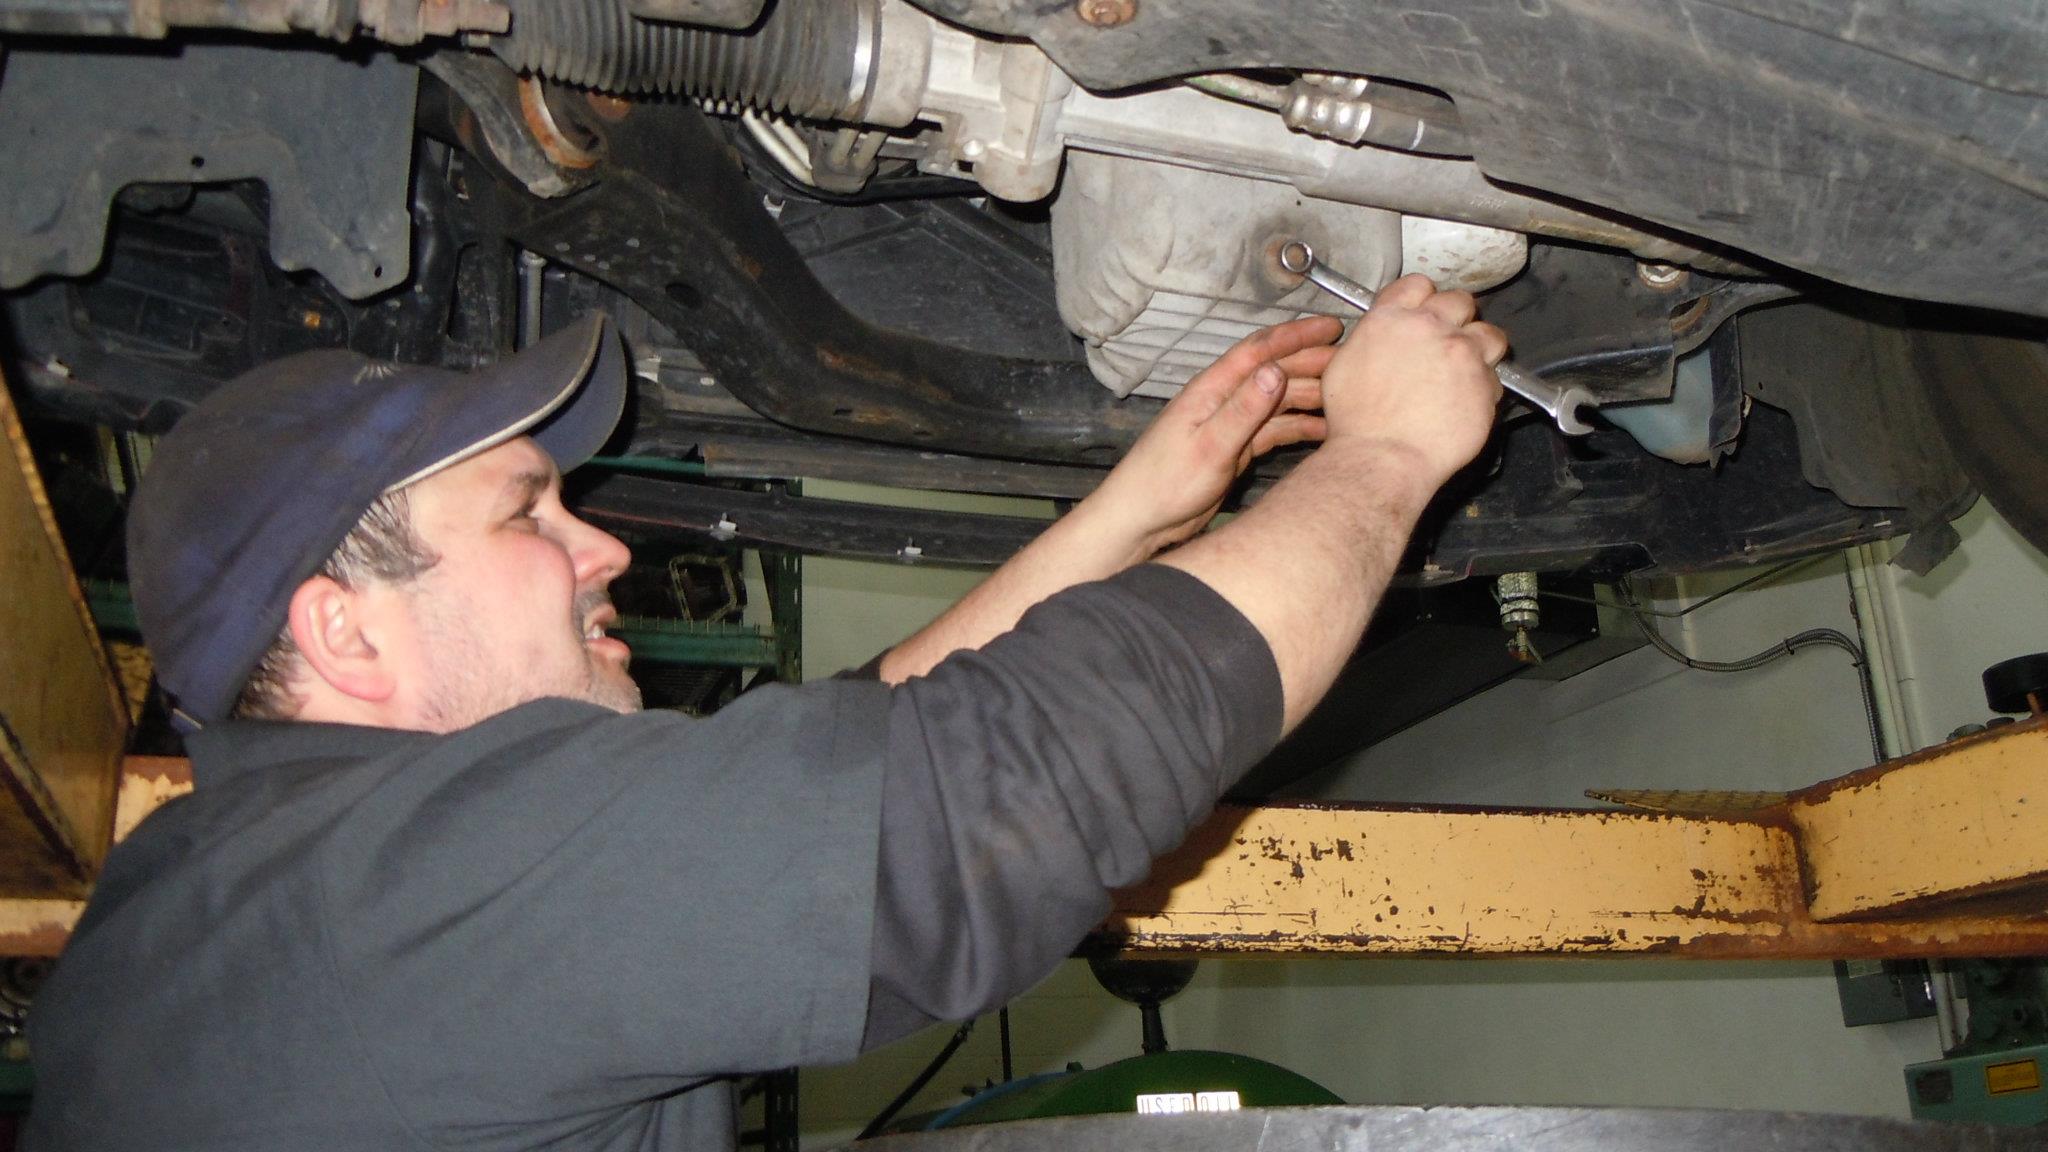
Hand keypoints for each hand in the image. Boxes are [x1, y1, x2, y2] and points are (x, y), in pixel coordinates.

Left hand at [1079, 315, 1342, 555]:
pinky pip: (1273, 431)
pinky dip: (1298, 427)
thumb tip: (1275, 371)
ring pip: (1277, 402)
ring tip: (1345, 395)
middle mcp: (1221, 401)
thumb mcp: (1208, 447)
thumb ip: (1243, 410)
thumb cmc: (1163, 484)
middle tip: (1351, 360)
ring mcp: (1228, 425)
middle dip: (1311, 362)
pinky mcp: (1234, 449)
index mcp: (1211, 391)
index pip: (1259, 351)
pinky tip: (1323, 430)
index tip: (1332, 327)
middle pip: (1273, 373)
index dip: (1296, 336)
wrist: (1140, 521)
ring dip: (1309, 396)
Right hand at [1319, 274, 1507, 485]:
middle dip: (1457, 319)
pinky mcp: (1484, 383)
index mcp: (1391, 319)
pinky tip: (1464, 403)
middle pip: (1460, 301)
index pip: (1419, 285)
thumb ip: (1371, 340)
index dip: (1424, 298)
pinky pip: (1495, 378)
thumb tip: (1382, 336)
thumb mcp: (1343, 367)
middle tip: (1448, 341)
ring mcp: (1462, 354)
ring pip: (1490, 334)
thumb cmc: (1358, 424)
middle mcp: (1431, 328)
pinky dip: (1484, 388)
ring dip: (1482, 347)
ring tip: (1468, 367)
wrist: (1383, 457)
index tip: (1426, 311)